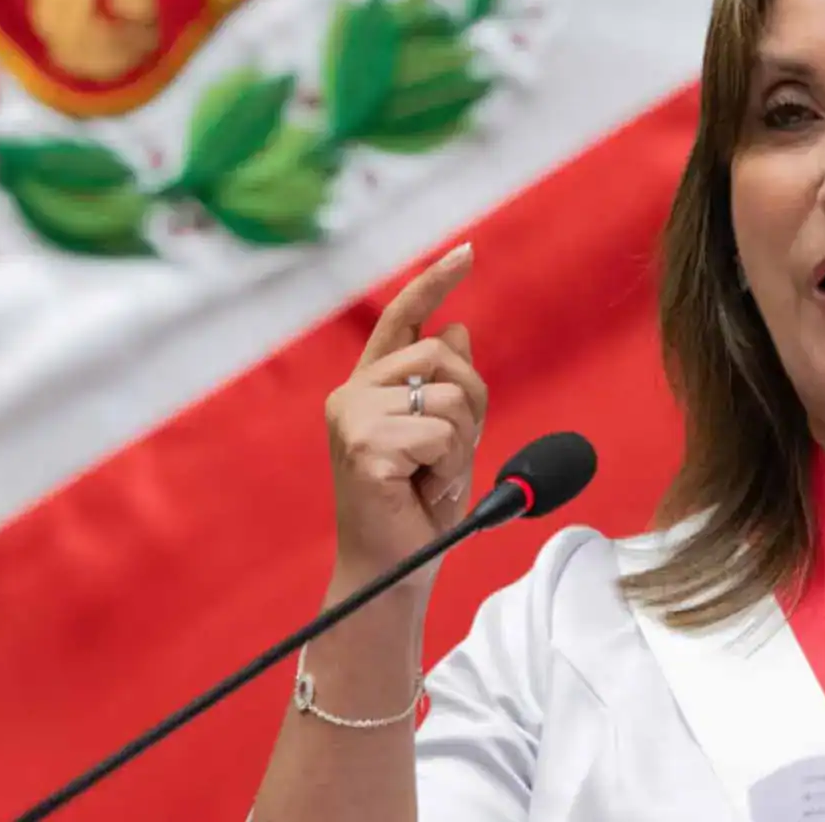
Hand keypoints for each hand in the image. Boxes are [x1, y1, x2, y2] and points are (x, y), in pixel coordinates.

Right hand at [324, 243, 486, 590]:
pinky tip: (425, 493)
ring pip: (449, 397)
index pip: (404, 320)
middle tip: (450, 458)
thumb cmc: (417, 511)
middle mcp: (353, 395)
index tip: (467, 252)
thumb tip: (457, 328)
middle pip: (444, 357)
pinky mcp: (363, 446)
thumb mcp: (446, 439)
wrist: (394, 572)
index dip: (435, 282)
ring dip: (461, 446)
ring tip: (433, 481)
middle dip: (471, 406)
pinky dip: (451, 468)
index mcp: (370, 387)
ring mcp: (353, 418)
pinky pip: (442, 434)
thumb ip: (447, 387)